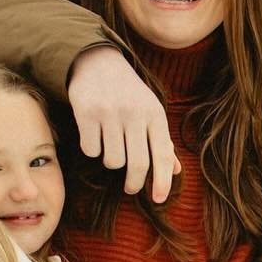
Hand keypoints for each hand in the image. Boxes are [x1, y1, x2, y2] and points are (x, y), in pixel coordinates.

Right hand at [67, 44, 180, 203]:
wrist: (97, 62)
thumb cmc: (129, 94)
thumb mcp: (150, 112)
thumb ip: (162, 142)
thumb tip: (175, 172)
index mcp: (155, 114)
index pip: (162, 155)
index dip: (162, 181)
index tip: (159, 199)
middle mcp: (134, 113)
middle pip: (137, 165)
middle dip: (135, 184)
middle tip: (131, 188)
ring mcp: (110, 113)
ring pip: (113, 161)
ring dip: (111, 161)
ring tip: (111, 146)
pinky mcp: (86, 113)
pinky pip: (91, 150)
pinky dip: (92, 149)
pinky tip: (94, 134)